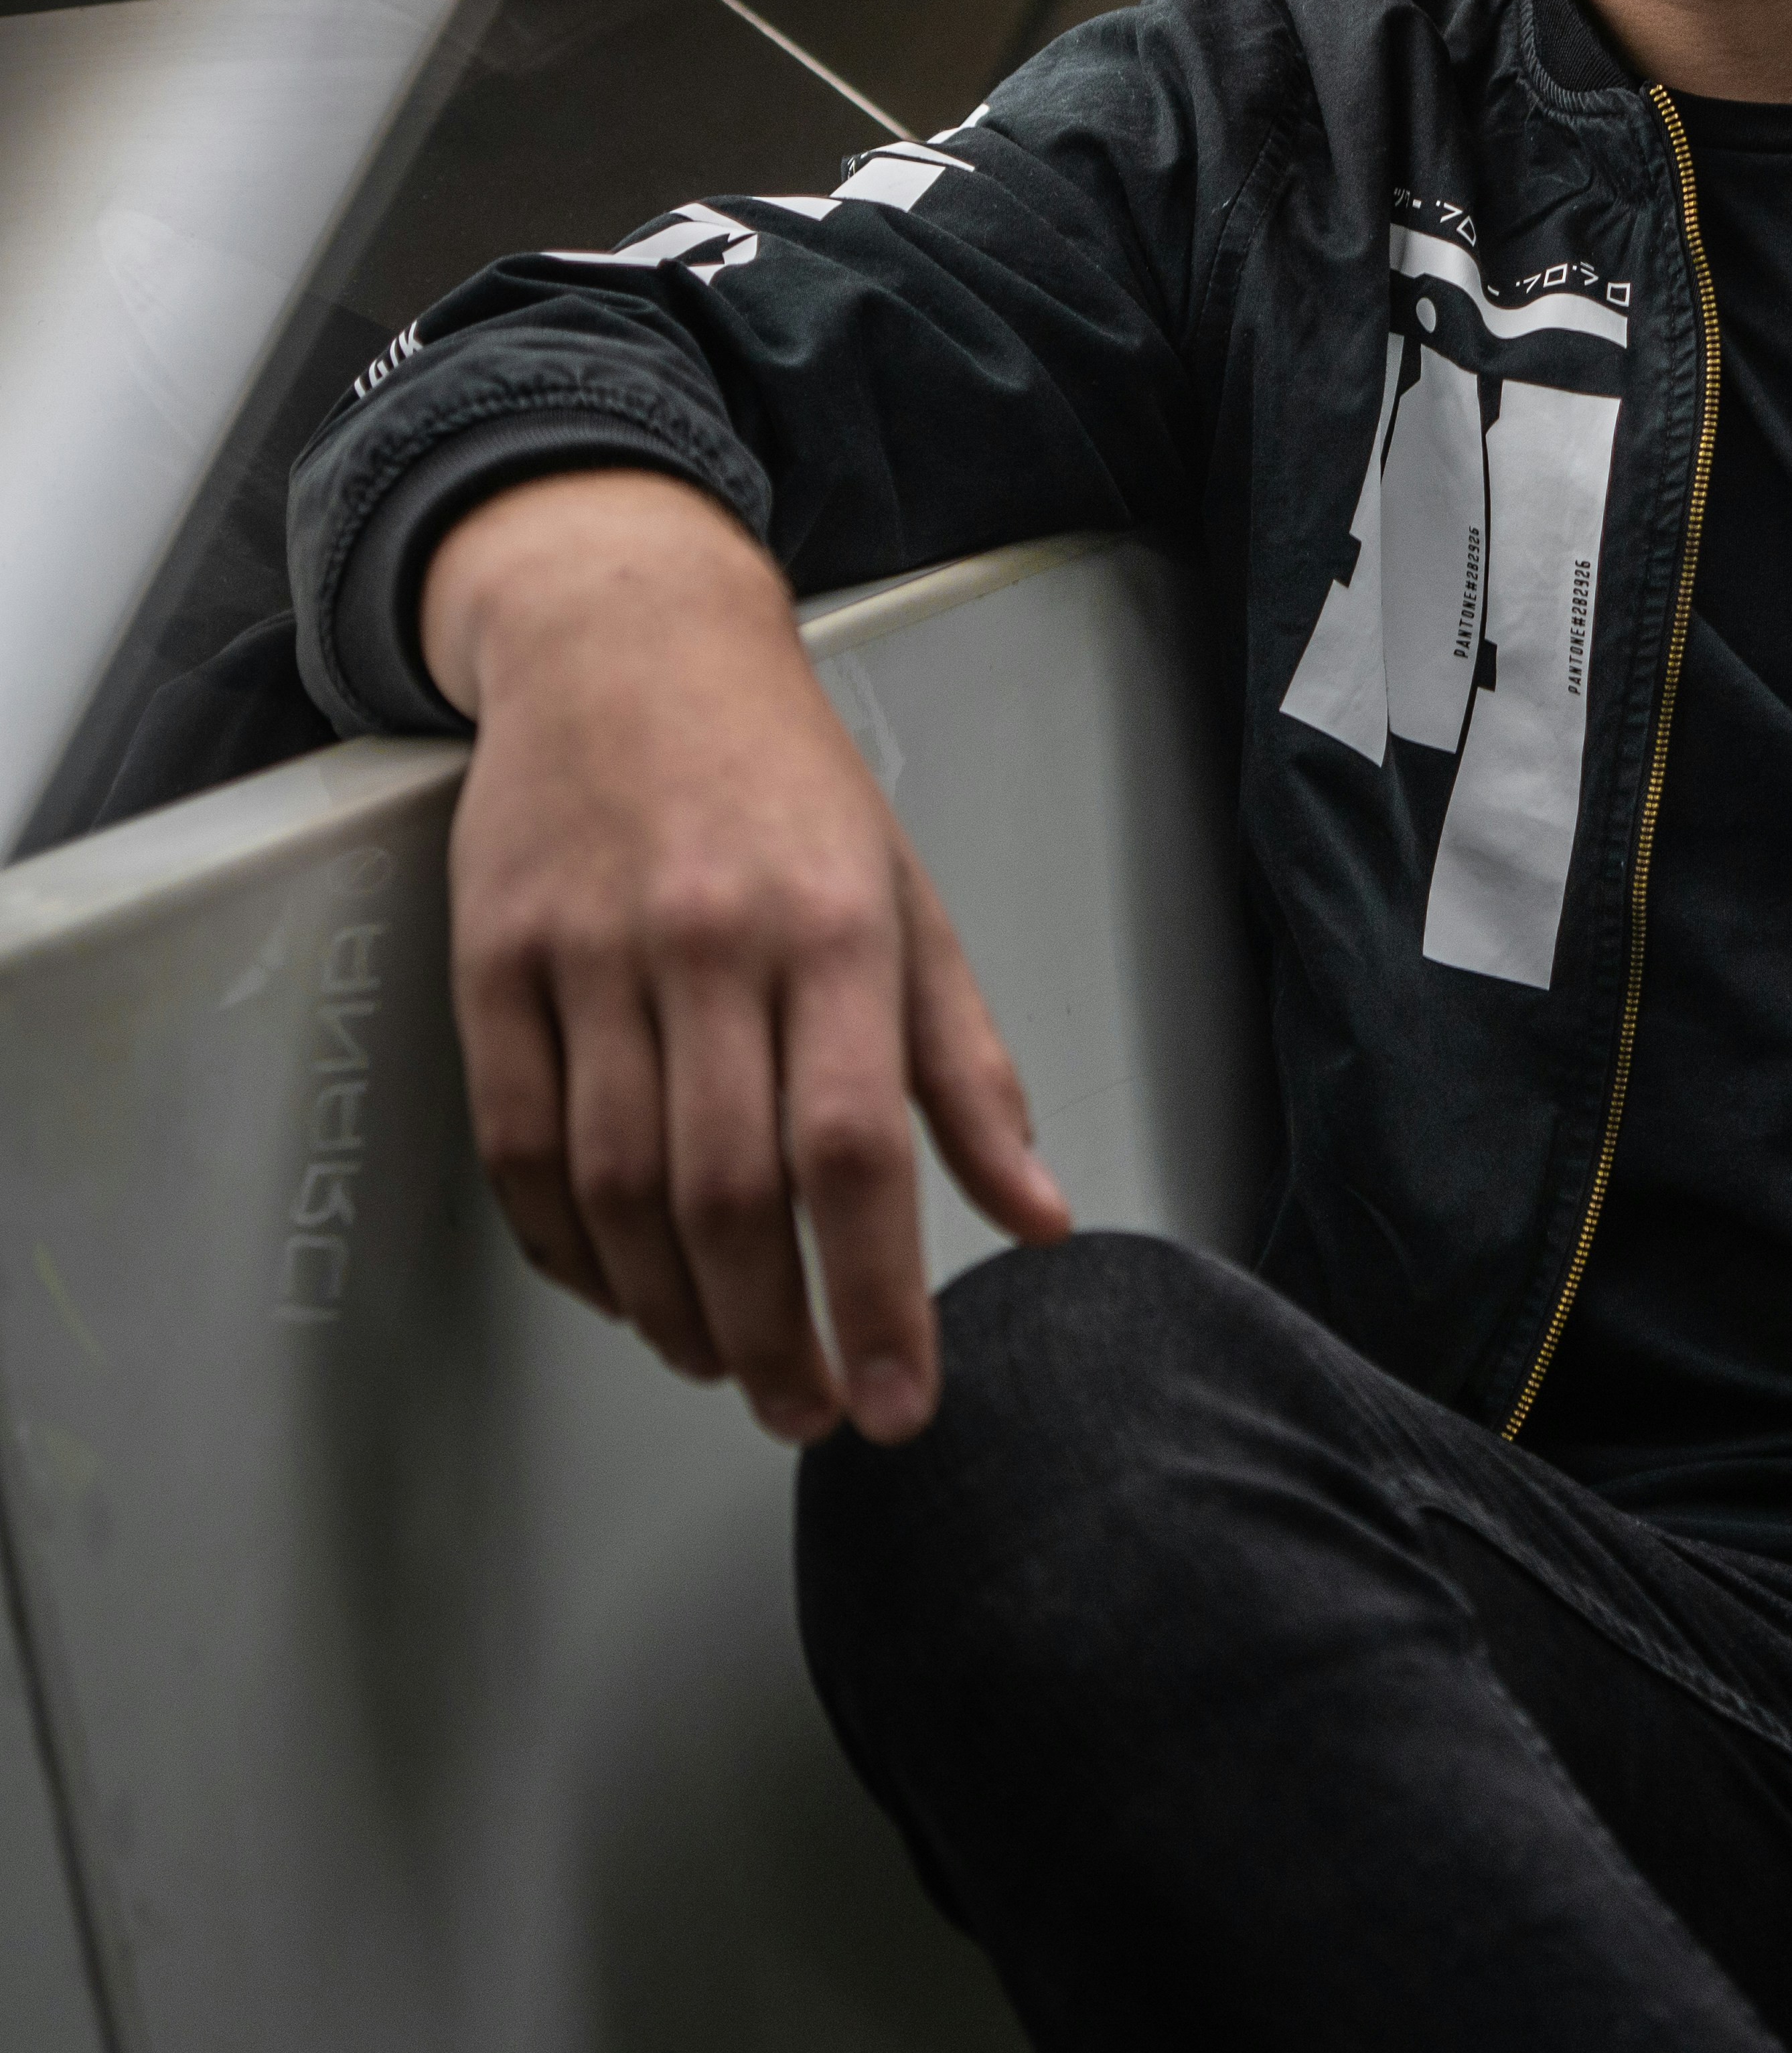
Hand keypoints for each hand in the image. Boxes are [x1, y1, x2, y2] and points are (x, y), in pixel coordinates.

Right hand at [428, 472, 1068, 1442]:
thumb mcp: (912, 903)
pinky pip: (517, 1144)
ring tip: (722, 1363)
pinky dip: (564, 1246)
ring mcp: (590, 952)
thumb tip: (1038, 1216)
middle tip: (806, 1412)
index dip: (876, 1298)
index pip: (857, 1153)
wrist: (630, 640)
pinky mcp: (492, 959)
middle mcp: (711, 943)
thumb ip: (971, 1072)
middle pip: (730, 1194)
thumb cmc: (786, 780)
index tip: (897, 1402)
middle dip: (773, 1338)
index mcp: (836, 932)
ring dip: (670, 1310)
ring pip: (616, 1188)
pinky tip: (616, 1289)